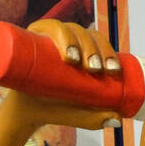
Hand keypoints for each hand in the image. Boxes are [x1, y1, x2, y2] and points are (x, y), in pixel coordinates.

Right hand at [0, 20, 123, 131]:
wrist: (26, 111)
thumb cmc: (55, 108)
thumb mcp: (78, 114)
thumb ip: (95, 117)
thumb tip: (118, 120)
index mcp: (82, 50)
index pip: (99, 42)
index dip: (108, 51)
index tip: (112, 70)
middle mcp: (66, 39)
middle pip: (85, 34)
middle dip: (93, 49)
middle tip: (94, 68)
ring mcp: (48, 36)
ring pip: (68, 28)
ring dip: (76, 41)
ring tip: (76, 60)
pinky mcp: (31, 37)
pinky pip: (46, 25)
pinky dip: (59, 33)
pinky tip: (64, 48)